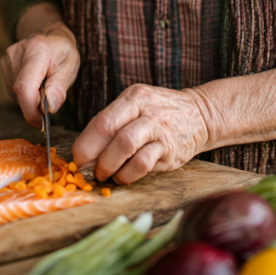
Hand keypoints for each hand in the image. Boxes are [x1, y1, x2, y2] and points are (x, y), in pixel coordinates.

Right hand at [0, 23, 79, 127]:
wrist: (50, 34)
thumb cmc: (62, 51)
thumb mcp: (71, 66)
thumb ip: (59, 88)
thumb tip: (49, 108)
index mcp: (38, 51)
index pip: (25, 87)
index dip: (30, 110)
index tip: (40, 121)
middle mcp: (17, 53)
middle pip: (20, 92)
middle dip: (34, 103)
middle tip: (50, 96)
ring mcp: (8, 58)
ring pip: (15, 92)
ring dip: (30, 96)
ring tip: (43, 83)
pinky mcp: (4, 64)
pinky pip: (13, 88)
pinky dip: (24, 92)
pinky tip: (34, 81)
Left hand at [71, 84, 209, 184]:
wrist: (199, 114)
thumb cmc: (159, 112)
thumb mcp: (136, 105)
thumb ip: (113, 123)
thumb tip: (85, 151)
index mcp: (133, 98)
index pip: (102, 120)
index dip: (85, 143)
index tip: (76, 158)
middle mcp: (146, 111)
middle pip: (112, 134)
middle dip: (94, 157)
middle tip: (88, 170)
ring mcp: (160, 131)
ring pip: (126, 148)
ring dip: (110, 166)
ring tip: (106, 174)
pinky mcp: (170, 151)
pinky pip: (143, 165)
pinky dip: (128, 175)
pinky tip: (123, 176)